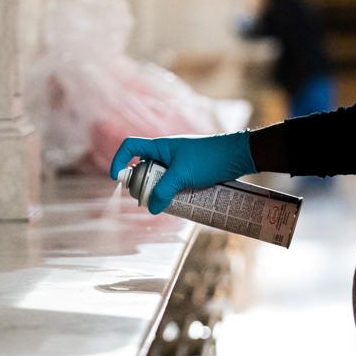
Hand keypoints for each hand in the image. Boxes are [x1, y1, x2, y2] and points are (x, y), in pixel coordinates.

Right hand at [109, 131, 254, 214]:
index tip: (117, 178)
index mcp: (159, 146)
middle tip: (145, 201)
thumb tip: (151, 209)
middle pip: (141, 168)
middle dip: (139, 185)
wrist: (238, 155)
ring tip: (162, 205)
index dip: (119, 160)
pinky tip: (175, 204)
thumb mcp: (182, 175)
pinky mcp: (187, 172)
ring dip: (156, 192)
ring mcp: (176, 163)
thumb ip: (164, 191)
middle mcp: (165, 153)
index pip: (130, 147)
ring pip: (157, 179)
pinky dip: (169, 193)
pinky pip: (171, 183)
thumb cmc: (209, 158)